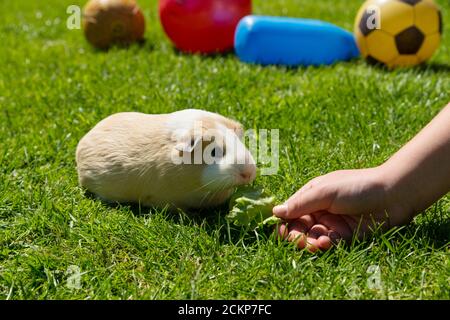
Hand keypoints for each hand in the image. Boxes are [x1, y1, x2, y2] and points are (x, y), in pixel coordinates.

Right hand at [272, 167, 410, 251]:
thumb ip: (300, 203)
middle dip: (297, 236)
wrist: (393, 195)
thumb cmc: (357, 186)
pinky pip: (329, 244)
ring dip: (311, 242)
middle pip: (299, 227)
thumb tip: (275, 211)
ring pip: (312, 238)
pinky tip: (329, 241)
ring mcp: (332, 223)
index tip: (282, 231)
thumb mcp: (325, 191)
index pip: (290, 212)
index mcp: (312, 195)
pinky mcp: (345, 236)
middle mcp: (319, 210)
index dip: (285, 222)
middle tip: (300, 241)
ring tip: (319, 242)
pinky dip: (326, 245)